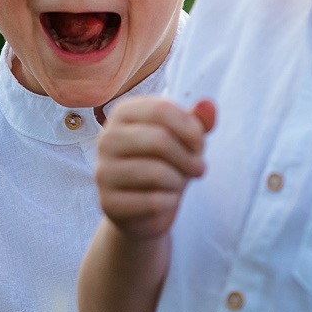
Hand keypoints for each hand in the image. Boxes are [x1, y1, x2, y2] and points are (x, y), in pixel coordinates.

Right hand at [94, 96, 216, 241]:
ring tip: (180, 183)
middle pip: (159, 139)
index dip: (191, 128)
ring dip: (179, 180)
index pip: (161, 109)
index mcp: (122, 113)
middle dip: (189, 157)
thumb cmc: (165, 164)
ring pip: (156, 172)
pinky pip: (153, 201)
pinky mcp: (108, 202)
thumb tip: (208, 104)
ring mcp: (103, 171)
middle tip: (199, 168)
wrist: (143, 208)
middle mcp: (106, 138)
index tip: (200, 145)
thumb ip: (197, 121)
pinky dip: (170, 201)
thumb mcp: (184, 140)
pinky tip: (167, 200)